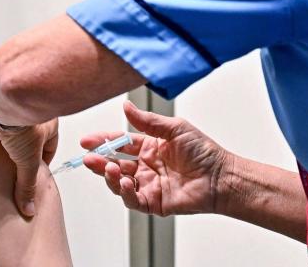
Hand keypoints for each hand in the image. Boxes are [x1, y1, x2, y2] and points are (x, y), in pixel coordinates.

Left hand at [0, 115, 58, 217]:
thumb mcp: (28, 160)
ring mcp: (15, 114)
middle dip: (23, 156)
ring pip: (14, 135)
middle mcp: (33, 118)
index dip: (42, 164)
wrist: (1, 103)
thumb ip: (27, 185)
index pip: (49, 148)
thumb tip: (29, 208)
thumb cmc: (23, 123)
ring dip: (8, 146)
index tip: (35, 176)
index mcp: (49, 125)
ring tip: (1, 161)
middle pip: (31, 142)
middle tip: (16, 171)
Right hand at [80, 101, 229, 216]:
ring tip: (109, 169)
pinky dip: (125, 193)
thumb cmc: (204, 151)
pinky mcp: (154, 202)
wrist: (220, 177)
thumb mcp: (174, 128)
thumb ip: (147, 120)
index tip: (87, 140)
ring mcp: (149, 185)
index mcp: (149, 147)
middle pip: (115, 164)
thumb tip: (126, 105)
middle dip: (99, 161)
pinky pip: (133, 200)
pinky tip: (125, 182)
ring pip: (119, 183)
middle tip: (89, 157)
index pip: (120, 143)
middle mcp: (146, 166)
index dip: (103, 141)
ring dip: (110, 176)